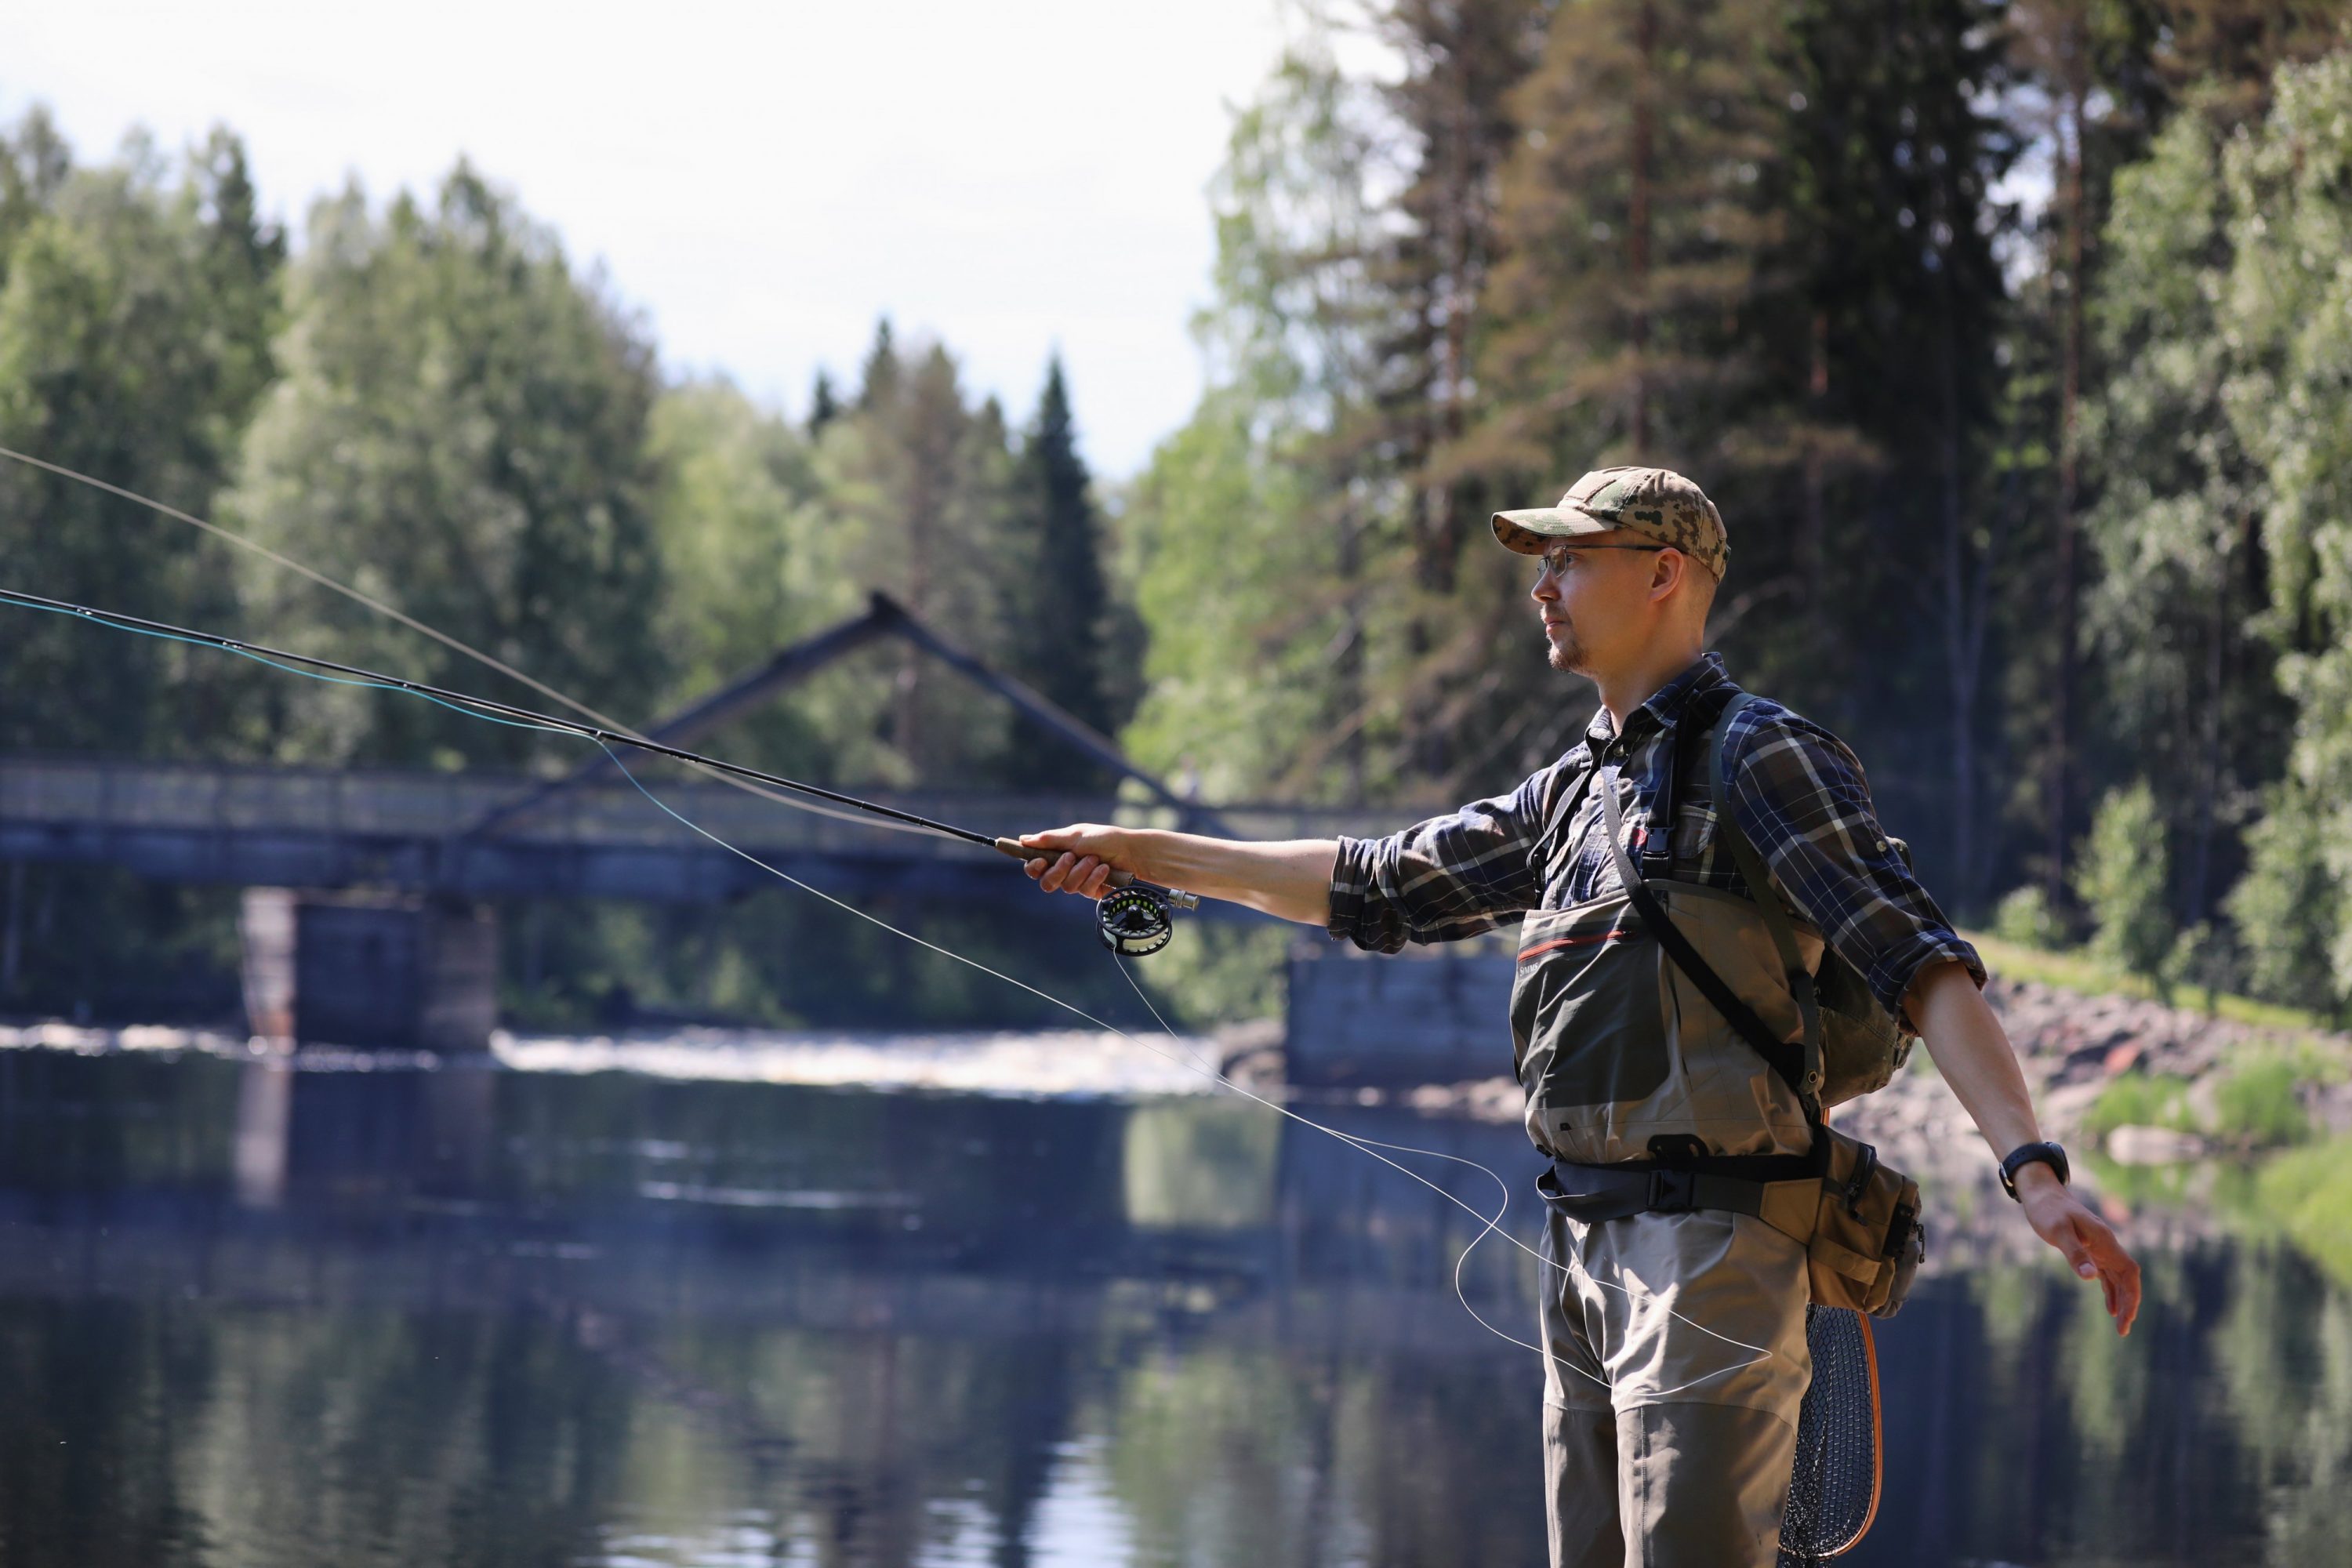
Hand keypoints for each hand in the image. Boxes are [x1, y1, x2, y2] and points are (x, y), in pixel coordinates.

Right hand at [1017, 824, 1135, 899]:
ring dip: (1081, 871)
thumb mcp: (1076, 835)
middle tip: (1070, 857)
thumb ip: (1049, 840)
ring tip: (1095, 859)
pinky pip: (1083, 890)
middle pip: (1046, 882)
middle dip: (1058, 870)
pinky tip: (1104, 869)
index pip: (1036, 865)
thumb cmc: (1105, 839)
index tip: (1039, 862)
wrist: (1133, 852)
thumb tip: (1024, 839)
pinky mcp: (1092, 891)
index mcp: (1058, 852)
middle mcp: (1066, 868)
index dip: (1033, 867)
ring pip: (1066, 887)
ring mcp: (1079, 881)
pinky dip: (1094, 878)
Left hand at [2016, 1165, 2141, 1333]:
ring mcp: (2099, 1247)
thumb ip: (2074, 1253)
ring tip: (2120, 1325)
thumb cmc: (2047, 1210)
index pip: (2129, 1272)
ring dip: (2121, 1300)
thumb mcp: (2057, 1231)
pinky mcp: (2089, 1249)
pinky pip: (2107, 1273)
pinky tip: (2109, 1306)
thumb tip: (2091, 1278)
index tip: (2127, 1318)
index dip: (2132, 1296)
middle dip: (2128, 1304)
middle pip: (2127, 1278)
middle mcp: (2107, 1245)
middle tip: (2123, 1330)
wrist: (2041, 1192)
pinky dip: (2110, 1290)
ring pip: (2118, 1278)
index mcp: (2105, 1241)